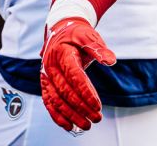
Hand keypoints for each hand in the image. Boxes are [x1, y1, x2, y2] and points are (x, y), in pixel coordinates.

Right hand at [40, 17, 115, 131]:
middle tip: (97, 118)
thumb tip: (111, 61)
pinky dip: (57, 115)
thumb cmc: (77, 34)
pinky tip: (69, 126)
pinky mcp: (45, 83)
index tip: (98, 105)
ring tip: (86, 125)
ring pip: (56, 100)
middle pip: (65, 91)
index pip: (74, 76)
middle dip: (81, 107)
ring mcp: (46, 76)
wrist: (61, 30)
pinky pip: (48, 102)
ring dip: (70, 115)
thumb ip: (99, 49)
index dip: (85, 92)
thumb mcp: (89, 36)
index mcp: (62, 53)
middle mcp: (50, 66)